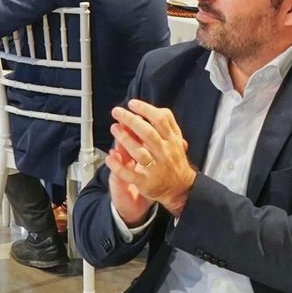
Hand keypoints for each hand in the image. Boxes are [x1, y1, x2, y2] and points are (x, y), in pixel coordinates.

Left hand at [108, 100, 197, 216]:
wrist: (181, 188)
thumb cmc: (174, 160)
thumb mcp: (176, 140)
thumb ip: (168, 125)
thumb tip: (156, 110)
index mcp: (172, 141)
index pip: (160, 120)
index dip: (146, 110)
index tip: (132, 104)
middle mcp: (165, 153)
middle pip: (148, 133)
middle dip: (131, 120)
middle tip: (118, 112)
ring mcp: (156, 168)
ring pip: (139, 152)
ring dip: (125, 139)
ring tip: (114, 128)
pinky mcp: (147, 182)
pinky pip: (131, 175)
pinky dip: (119, 167)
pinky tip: (110, 158)